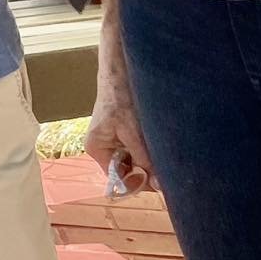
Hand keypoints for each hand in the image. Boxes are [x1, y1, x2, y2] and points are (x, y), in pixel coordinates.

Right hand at [85, 72, 155, 196]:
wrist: (121, 72)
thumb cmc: (121, 99)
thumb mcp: (133, 133)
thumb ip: (144, 160)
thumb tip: (159, 186)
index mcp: (97, 150)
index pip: (118, 179)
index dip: (138, 183)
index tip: (159, 181)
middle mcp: (103, 149)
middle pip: (127, 171)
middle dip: (146, 169)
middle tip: (163, 162)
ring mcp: (114, 142)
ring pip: (135, 161)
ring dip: (149, 157)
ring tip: (157, 145)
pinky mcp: (124, 134)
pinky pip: (138, 149)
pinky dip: (148, 148)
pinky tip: (153, 139)